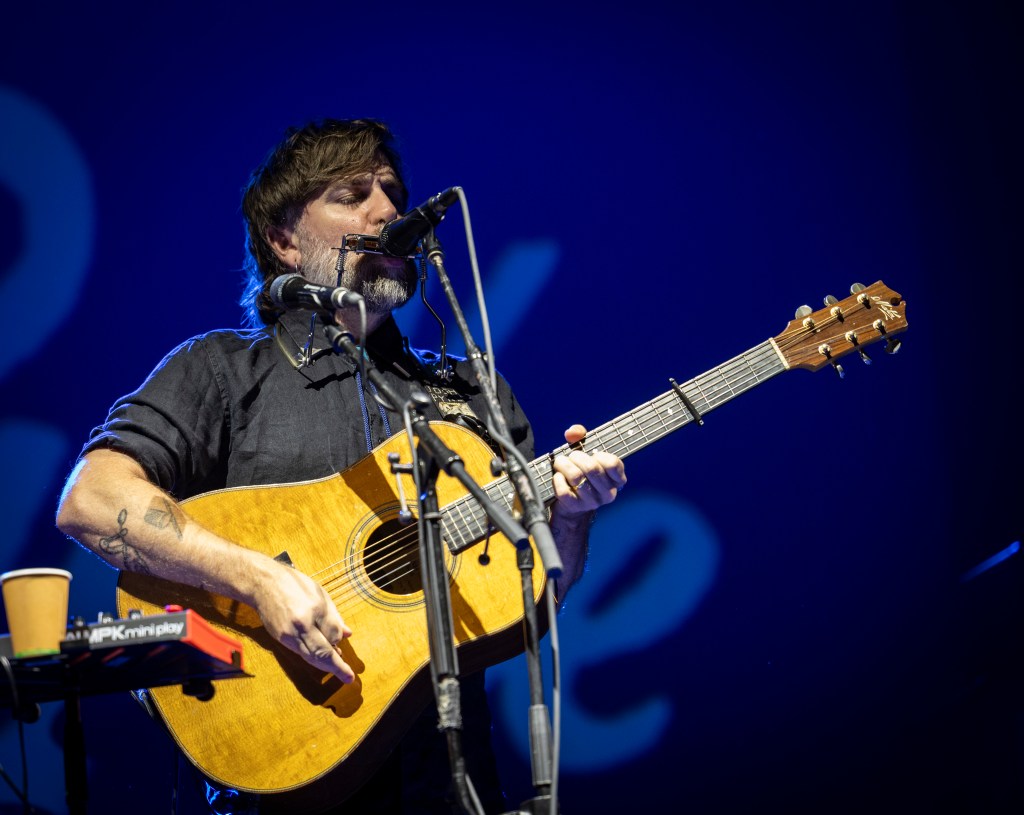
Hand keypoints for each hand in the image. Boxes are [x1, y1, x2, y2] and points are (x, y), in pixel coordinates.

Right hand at [251, 559, 354, 682]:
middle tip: (348, 678)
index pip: (334, 635)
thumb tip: (347, 634)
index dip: (340, 641)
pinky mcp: (280, 638)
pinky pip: (300, 652)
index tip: (344, 644)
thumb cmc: (294, 584)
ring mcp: (289, 634)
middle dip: (337, 667)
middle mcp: (301, 625)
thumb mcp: (320, 594)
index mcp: (314, 610)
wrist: (263, 583)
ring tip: (338, 668)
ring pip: (310, 656)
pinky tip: (320, 657)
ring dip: (324, 665)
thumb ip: (334, 616)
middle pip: (322, 653)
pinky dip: (312, 657)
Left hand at [551, 424, 625, 516]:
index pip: (613, 464)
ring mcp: (592, 502)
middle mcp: (608, 493)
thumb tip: (572, 433)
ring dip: (563, 466)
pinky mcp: (575, 507)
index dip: (599, 455)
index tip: (593, 455)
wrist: (572, 504)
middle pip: (591, 468)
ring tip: (560, 464)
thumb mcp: (585, 454)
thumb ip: (580, 437)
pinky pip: (564, 491)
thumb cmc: (581, 473)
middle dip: (576, 457)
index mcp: (617, 480)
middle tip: (569, 457)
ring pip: (576, 478)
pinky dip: (557, 480)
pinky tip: (557, 477)